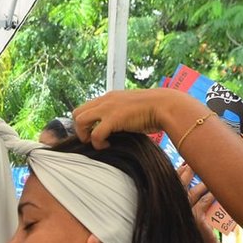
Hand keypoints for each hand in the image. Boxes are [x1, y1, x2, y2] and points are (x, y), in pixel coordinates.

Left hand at [72, 88, 201, 148]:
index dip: (85, 122)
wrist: (166, 106)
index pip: (85, 107)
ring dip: (84, 134)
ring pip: (80, 120)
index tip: (93, 133)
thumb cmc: (153, 111)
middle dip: (80, 129)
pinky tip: (108, 145)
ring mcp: (108, 108)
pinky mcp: (114, 119)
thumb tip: (113, 129)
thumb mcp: (131, 109)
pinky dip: (98, 143)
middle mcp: (105, 100)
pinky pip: (95, 134)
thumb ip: (119, 115)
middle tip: (91, 139)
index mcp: (109, 97)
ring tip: (97, 143)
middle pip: (76, 113)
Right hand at [178, 163, 219, 242]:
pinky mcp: (196, 219)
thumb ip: (188, 200)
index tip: (183, 165)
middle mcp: (174, 212)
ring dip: (201, 185)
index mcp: (171, 209)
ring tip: (208, 177)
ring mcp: (184, 216)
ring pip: (192, 194)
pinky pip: (203, 203)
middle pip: (179, 189)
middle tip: (193, 164)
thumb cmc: (199, 232)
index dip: (176, 176)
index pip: (171, 188)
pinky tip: (214, 192)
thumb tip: (191, 179)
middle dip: (186, 175)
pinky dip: (209, 196)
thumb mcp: (191, 215)